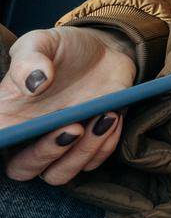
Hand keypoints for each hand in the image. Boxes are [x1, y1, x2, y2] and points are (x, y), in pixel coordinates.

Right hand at [2, 26, 135, 184]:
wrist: (104, 50)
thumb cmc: (63, 48)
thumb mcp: (42, 42)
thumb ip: (30, 59)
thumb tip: (34, 83)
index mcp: (7, 116)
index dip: (3, 145)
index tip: (19, 136)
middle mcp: (29, 137)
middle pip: (23, 170)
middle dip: (47, 154)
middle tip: (73, 126)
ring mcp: (59, 144)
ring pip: (59, 174)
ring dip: (81, 154)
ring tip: (104, 118)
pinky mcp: (88, 145)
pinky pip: (92, 163)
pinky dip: (104, 146)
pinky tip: (113, 116)